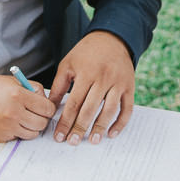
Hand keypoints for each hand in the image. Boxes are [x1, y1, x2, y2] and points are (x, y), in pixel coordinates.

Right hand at [0, 74, 55, 143]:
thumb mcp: (10, 81)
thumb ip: (31, 88)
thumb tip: (44, 98)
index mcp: (18, 95)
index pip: (47, 108)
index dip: (48, 108)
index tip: (45, 108)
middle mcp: (14, 112)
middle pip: (42, 123)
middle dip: (41, 118)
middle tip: (35, 114)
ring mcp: (7, 127)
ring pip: (32, 133)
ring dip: (31, 127)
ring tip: (23, 118)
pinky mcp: (1, 137)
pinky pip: (18, 137)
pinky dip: (17, 131)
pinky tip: (10, 123)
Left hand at [48, 30, 134, 144]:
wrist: (112, 38)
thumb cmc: (87, 52)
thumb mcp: (68, 64)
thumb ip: (59, 85)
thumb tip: (50, 107)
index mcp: (86, 73)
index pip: (74, 103)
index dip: (65, 121)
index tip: (59, 135)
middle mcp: (103, 79)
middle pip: (90, 109)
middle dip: (80, 128)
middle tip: (72, 142)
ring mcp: (118, 83)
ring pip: (109, 110)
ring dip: (100, 128)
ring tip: (92, 140)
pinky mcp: (129, 87)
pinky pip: (127, 108)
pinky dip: (120, 123)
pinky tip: (111, 133)